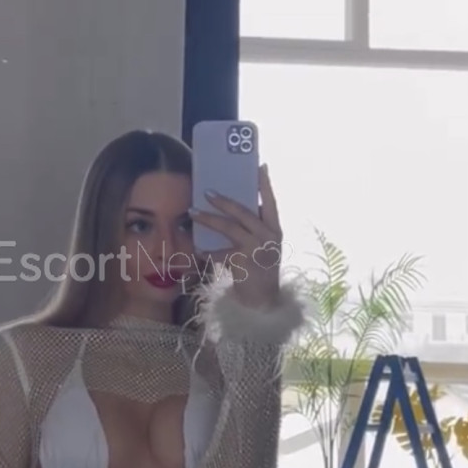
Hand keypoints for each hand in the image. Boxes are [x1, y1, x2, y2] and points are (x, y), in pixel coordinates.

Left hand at [190, 164, 282, 307]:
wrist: (263, 301)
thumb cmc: (260, 270)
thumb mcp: (265, 246)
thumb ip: (255, 228)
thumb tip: (233, 207)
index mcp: (275, 229)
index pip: (271, 201)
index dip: (265, 184)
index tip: (260, 165)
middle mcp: (269, 236)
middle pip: (244, 212)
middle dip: (224, 200)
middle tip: (207, 191)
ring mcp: (257, 249)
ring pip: (230, 228)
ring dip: (209, 219)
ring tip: (193, 212)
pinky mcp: (243, 262)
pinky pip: (220, 253)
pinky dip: (208, 252)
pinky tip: (198, 251)